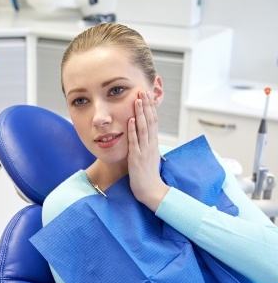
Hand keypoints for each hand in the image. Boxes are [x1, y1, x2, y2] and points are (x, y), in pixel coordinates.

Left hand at [127, 90, 168, 211]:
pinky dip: (132, 130)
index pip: (153, 122)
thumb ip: (147, 145)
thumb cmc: (148, 175)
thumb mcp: (149, 156)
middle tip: (143, 91)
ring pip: (143, 128)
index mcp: (153, 144)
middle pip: (150, 121)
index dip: (150, 108)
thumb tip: (145, 135)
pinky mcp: (137, 158)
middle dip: (146, 106)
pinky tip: (129, 120)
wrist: (151, 191)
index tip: (147, 96)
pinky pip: (135, 142)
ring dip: (140, 114)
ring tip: (137, 100)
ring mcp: (144, 151)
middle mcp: (151, 145)